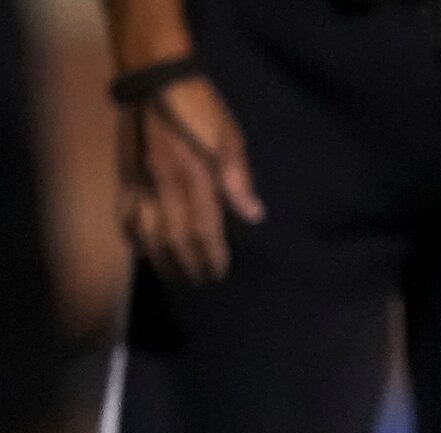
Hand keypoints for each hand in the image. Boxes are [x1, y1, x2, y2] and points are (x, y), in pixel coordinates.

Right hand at [116, 73, 262, 284]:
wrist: (154, 78)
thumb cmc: (199, 107)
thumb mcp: (229, 138)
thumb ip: (239, 179)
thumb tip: (253, 216)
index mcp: (194, 178)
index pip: (204, 231)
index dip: (212, 257)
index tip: (219, 274)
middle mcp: (164, 186)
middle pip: (174, 239)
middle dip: (187, 265)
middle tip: (197, 282)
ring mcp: (140, 182)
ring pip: (145, 233)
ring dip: (158, 259)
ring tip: (170, 275)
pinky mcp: (123, 174)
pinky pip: (124, 213)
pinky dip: (131, 236)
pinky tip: (139, 250)